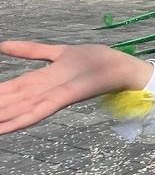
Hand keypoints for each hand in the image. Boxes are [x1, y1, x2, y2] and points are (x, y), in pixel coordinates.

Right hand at [0, 41, 150, 134]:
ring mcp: (54, 94)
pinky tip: (3, 128)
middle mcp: (42, 90)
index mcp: (39, 80)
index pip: (7, 91)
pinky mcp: (68, 96)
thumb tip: (1, 46)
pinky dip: (21, 119)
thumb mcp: (56, 51)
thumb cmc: (94, 60)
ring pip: (18, 109)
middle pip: (8, 102)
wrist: (123, 66)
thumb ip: (30, 50)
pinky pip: (41, 109)